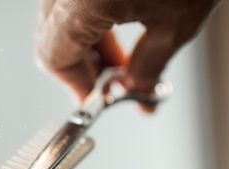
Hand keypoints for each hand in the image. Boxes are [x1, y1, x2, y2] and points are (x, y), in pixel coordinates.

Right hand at [36, 0, 220, 105]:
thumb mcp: (177, 22)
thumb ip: (146, 68)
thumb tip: (134, 92)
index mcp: (83, 0)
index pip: (53, 57)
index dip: (75, 84)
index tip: (96, 98)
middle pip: (52, 35)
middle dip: (83, 64)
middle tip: (115, 78)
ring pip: (59, 15)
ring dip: (86, 40)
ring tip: (123, 51)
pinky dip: (90, 14)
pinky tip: (119, 19)